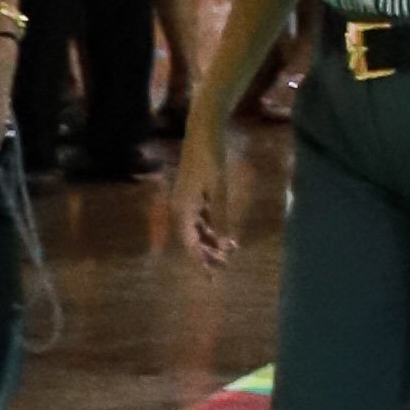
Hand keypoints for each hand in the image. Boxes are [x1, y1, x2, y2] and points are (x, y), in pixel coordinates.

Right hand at [172, 128, 238, 264]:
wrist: (204, 130)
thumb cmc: (210, 158)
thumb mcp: (218, 188)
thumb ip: (221, 216)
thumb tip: (223, 243)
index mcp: (182, 211)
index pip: (190, 246)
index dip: (200, 263)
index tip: (210, 279)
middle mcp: (180, 209)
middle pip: (192, 240)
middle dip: (208, 254)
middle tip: (226, 266)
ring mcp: (186, 201)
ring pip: (197, 230)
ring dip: (211, 242)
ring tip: (229, 253)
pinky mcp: (193, 194)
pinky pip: (201, 219)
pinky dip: (212, 228)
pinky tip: (225, 235)